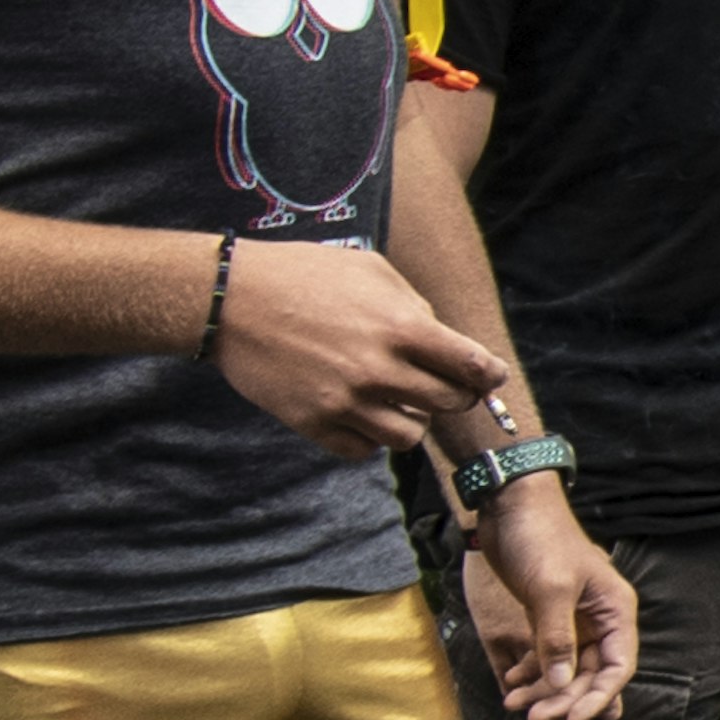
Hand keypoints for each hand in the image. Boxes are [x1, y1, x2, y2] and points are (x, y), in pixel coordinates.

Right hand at [210, 240, 501, 458]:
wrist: (230, 298)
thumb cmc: (303, 275)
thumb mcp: (371, 270)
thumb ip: (415, 307)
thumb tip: (446, 344)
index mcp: (400, 327)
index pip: (471, 366)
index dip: (488, 374)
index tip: (488, 376)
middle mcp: (377, 369)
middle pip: (449, 405)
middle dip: (454, 395)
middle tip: (442, 385)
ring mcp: (345, 401)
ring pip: (410, 437)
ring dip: (411, 419)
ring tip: (395, 398)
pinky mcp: (314, 423)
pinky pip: (365, 449)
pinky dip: (370, 436)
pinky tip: (361, 411)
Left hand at [459, 480, 637, 719]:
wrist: (510, 504)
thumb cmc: (539, 538)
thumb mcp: (550, 589)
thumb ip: (556, 639)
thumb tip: (560, 685)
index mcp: (615, 610)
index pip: (618, 667)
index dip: (598, 698)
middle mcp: (600, 619)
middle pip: (590, 674)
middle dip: (563, 698)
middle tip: (535, 719)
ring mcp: (574, 620)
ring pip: (565, 669)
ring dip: (543, 690)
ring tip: (515, 706)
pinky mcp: (548, 617)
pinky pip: (545, 655)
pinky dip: (530, 672)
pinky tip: (511, 685)